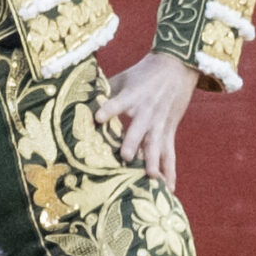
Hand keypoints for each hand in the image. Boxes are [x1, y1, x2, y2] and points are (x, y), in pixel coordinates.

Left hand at [94, 51, 195, 187]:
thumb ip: (103, 90)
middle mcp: (146, 112)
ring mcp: (159, 124)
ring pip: (157, 145)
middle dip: (133, 142)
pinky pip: (169, 154)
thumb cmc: (144, 72)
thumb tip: (78, 99)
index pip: (118, 103)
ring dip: (154, 161)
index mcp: (132, 96)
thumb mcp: (124, 78)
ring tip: (152, 176)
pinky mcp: (169, 132)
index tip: (98, 117)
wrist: (177, 66)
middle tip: (127, 156)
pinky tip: (169, 189)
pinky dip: (170, 171)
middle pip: (139, 129)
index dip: (108, 110)